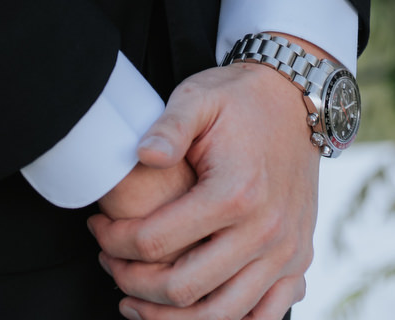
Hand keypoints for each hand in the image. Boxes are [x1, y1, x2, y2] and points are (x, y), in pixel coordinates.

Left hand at [88, 60, 319, 319]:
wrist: (296, 101)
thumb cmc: (238, 100)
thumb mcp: (198, 98)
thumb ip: (167, 126)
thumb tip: (141, 155)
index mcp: (235, 192)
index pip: (158, 240)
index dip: (116, 242)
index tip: (97, 230)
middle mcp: (265, 232)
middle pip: (185, 288)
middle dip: (134, 284)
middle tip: (110, 264)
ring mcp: (285, 253)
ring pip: (221, 315)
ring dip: (171, 319)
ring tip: (135, 302)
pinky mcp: (297, 263)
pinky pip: (264, 318)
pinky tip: (191, 314)